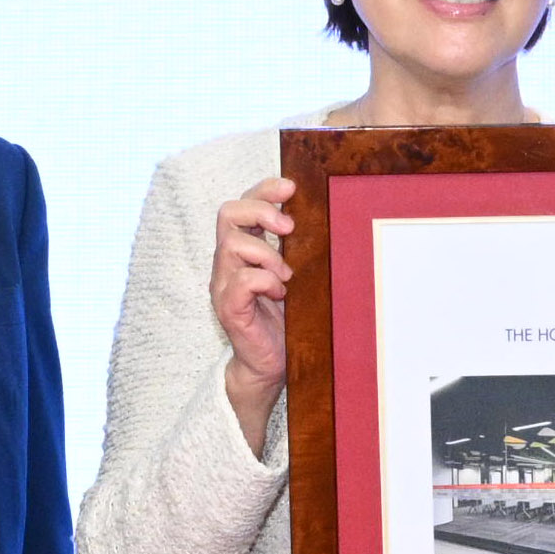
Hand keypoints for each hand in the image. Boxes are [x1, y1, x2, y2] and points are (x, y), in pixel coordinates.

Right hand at [210, 176, 295, 448]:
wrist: (271, 365)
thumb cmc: (287, 320)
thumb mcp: (298, 277)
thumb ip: (300, 250)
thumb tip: (330, 220)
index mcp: (244, 249)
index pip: (242, 204)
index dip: (263, 190)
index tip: (292, 187)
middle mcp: (228, 262)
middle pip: (227, 213)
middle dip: (260, 211)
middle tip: (289, 227)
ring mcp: (224, 285)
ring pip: (232, 244)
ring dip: (266, 253)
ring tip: (287, 274)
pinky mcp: (229, 309)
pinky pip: (240, 282)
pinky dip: (263, 281)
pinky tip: (280, 294)